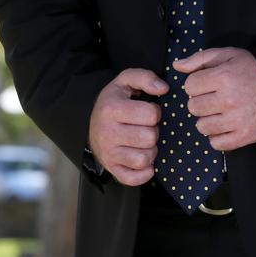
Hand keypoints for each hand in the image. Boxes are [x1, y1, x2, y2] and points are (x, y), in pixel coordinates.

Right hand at [88, 68, 168, 185]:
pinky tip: (144, 161)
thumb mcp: (126, 80)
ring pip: (144, 159)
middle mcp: (108, 133)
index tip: (148, 111)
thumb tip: (164, 89)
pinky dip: (144, 172)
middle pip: (149, 138)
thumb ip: (146, 77)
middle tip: (146, 127)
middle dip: (153, 131)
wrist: (91, 121)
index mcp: (112, 109)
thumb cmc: (115, 100)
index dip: (155, 111)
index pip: (151, 114)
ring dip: (150, 151)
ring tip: (144, 142)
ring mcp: (108, 154)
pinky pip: (133, 179)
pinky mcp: (111, 169)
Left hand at [173, 47, 255, 150]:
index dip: (196, 84)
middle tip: (214, 98)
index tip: (207, 83)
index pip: (190, 86)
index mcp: (224, 77)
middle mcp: (228, 100)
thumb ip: (201, 59)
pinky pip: (216, 143)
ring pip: (201, 127)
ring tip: (220, 111)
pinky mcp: (245, 136)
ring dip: (207, 119)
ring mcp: (237, 120)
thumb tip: (177, 66)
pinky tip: (225, 125)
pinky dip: (217, 136)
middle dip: (200, 101)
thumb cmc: (255, 69)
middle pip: (193, 107)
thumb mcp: (229, 55)